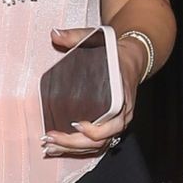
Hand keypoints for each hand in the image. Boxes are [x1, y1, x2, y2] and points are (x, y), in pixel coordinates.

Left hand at [41, 27, 139, 158]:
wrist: (132, 60)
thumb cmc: (115, 52)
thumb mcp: (98, 39)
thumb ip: (76, 36)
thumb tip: (55, 33)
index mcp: (122, 97)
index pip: (115, 122)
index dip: (97, 128)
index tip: (77, 124)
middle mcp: (121, 115)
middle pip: (101, 140)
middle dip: (74, 143)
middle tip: (51, 138)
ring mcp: (115, 123)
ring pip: (97, 146)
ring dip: (73, 150)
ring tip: (50, 147)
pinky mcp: (108, 127)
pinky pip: (95, 144)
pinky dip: (77, 149)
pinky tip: (59, 148)